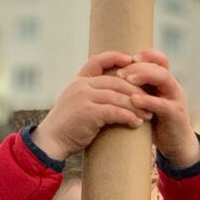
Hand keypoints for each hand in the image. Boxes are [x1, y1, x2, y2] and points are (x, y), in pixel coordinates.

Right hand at [32, 51, 153, 160]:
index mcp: (78, 82)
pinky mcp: (88, 112)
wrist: (50, 142)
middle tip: (150, 99)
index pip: (97, 61)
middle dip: (135, 90)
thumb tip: (113, 95)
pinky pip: (114, 111)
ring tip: (148, 114)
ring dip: (135, 106)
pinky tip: (137, 123)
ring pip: (117, 97)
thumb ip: (90, 96)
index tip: (130, 58)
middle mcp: (81, 85)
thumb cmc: (67, 127)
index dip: (114, 57)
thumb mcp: (76, 104)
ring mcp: (83, 97)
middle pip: (115, 81)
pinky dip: (128, 117)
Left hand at [116, 49, 199, 167]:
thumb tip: (111, 77)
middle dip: (138, 66)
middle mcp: (172, 86)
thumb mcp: (147, 101)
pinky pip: (163, 104)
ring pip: (163, 78)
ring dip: (144, 76)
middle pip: (158, 66)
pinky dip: (148, 100)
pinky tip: (134, 100)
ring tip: (126, 79)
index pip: (158, 59)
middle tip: (120, 72)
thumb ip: (137, 88)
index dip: (145, 55)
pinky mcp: (175, 114)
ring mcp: (175, 98)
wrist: (175, 145)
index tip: (126, 57)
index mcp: (164, 81)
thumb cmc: (155, 121)